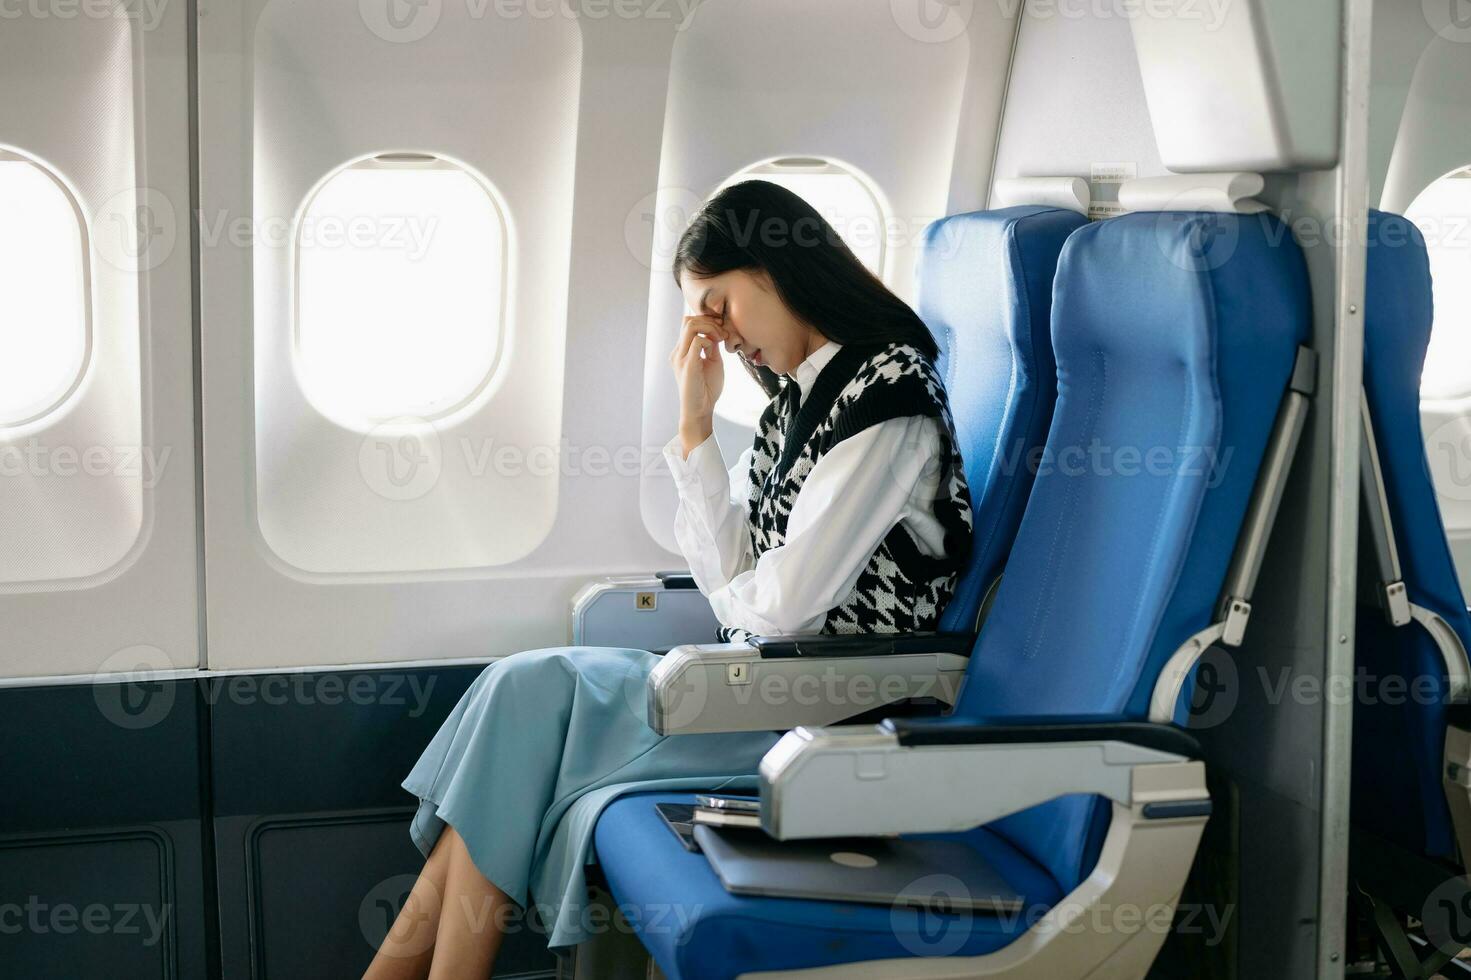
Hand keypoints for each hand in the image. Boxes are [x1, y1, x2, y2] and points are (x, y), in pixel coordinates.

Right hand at [670, 314, 726, 455]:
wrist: (700, 410)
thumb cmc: (707, 389)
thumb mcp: (713, 362)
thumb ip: (712, 347)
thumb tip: (716, 333)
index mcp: (682, 351)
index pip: (689, 323)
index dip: (707, 322)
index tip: (722, 332)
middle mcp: (678, 352)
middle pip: (688, 320)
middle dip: (709, 322)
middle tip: (723, 334)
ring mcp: (680, 357)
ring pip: (690, 326)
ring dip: (709, 328)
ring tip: (720, 339)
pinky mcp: (686, 365)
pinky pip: (697, 341)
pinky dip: (709, 341)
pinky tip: (714, 350)